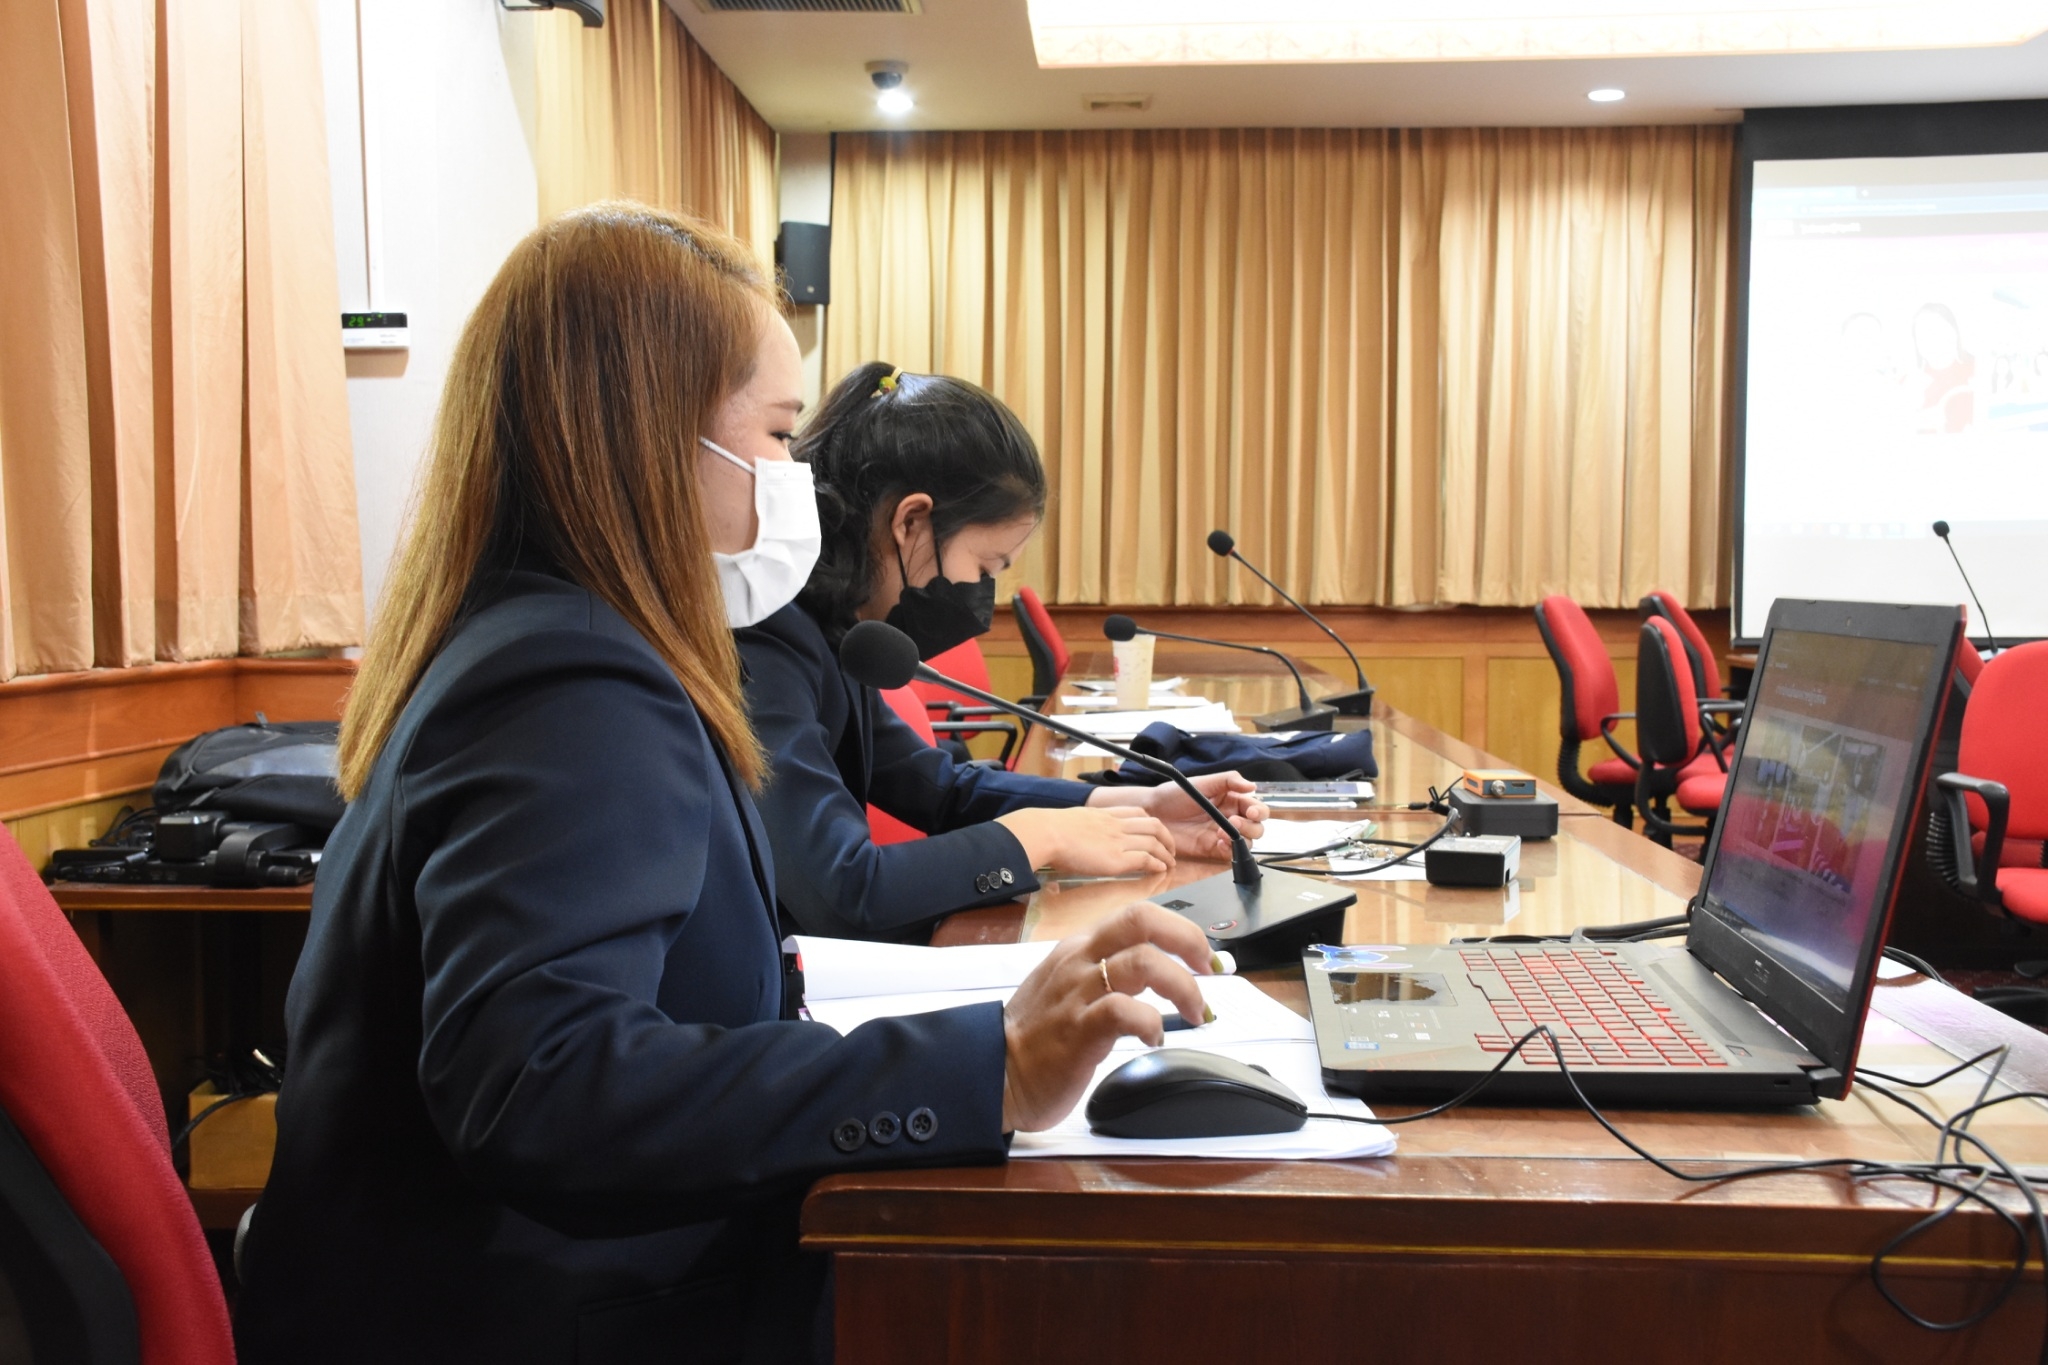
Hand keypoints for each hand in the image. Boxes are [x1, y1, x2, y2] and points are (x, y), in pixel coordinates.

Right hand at [996, 806, 1174, 878]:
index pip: (1136, 812)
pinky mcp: (1116, 859)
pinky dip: (1157, 864)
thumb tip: (1068, 840)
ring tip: (1170, 862)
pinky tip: (1161, 869)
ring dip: (1166, 852)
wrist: (1045, 833)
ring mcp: (1117, 841)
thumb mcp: (1068, 822)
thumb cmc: (1047, 831)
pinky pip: (1145, 859)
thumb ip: (1076, 829)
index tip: (1154, 831)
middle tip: (1169, 848)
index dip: (1149, 822)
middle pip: (1152, 824)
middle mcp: (1115, 825)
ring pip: (1154, 841)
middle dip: (1166, 836)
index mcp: (1103, 815)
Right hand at [1000, 903, 1216, 1131]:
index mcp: (1080, 948)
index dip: (1180, 929)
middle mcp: (1080, 961)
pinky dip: (1153, 1022)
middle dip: (1188, 940)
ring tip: (1195, 1012)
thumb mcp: (1068, 986)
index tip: (1202, 956)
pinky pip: (1125, 1011)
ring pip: (1143, 962)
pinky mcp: (1079, 1030)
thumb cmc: (1036, 1036)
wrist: (997, 1073)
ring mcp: (1079, 993)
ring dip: (1184, 987)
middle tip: (1209, 969)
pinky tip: (1156, 1038)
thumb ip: (1105, 972)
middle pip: (1142, 920)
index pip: (1137, 915)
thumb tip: (1156, 972)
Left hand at [1090, 772, 1267, 859]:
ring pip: (1247, 842)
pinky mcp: (1212, 849)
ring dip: (1240, 839)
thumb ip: (1228, 781)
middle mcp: (1230, 818)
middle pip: (1256, 827)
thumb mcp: (1201, 782)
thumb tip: (1252, 786)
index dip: (1258, 811)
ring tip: (1222, 833)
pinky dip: (1229, 851)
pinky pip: (1230, 854)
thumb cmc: (1173, 795)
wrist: (1152, 812)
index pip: (1255, 807)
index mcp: (1231, 800)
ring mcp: (1222, 835)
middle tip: (1234, 823)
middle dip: (1251, 827)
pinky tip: (1218, 843)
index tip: (1250, 812)